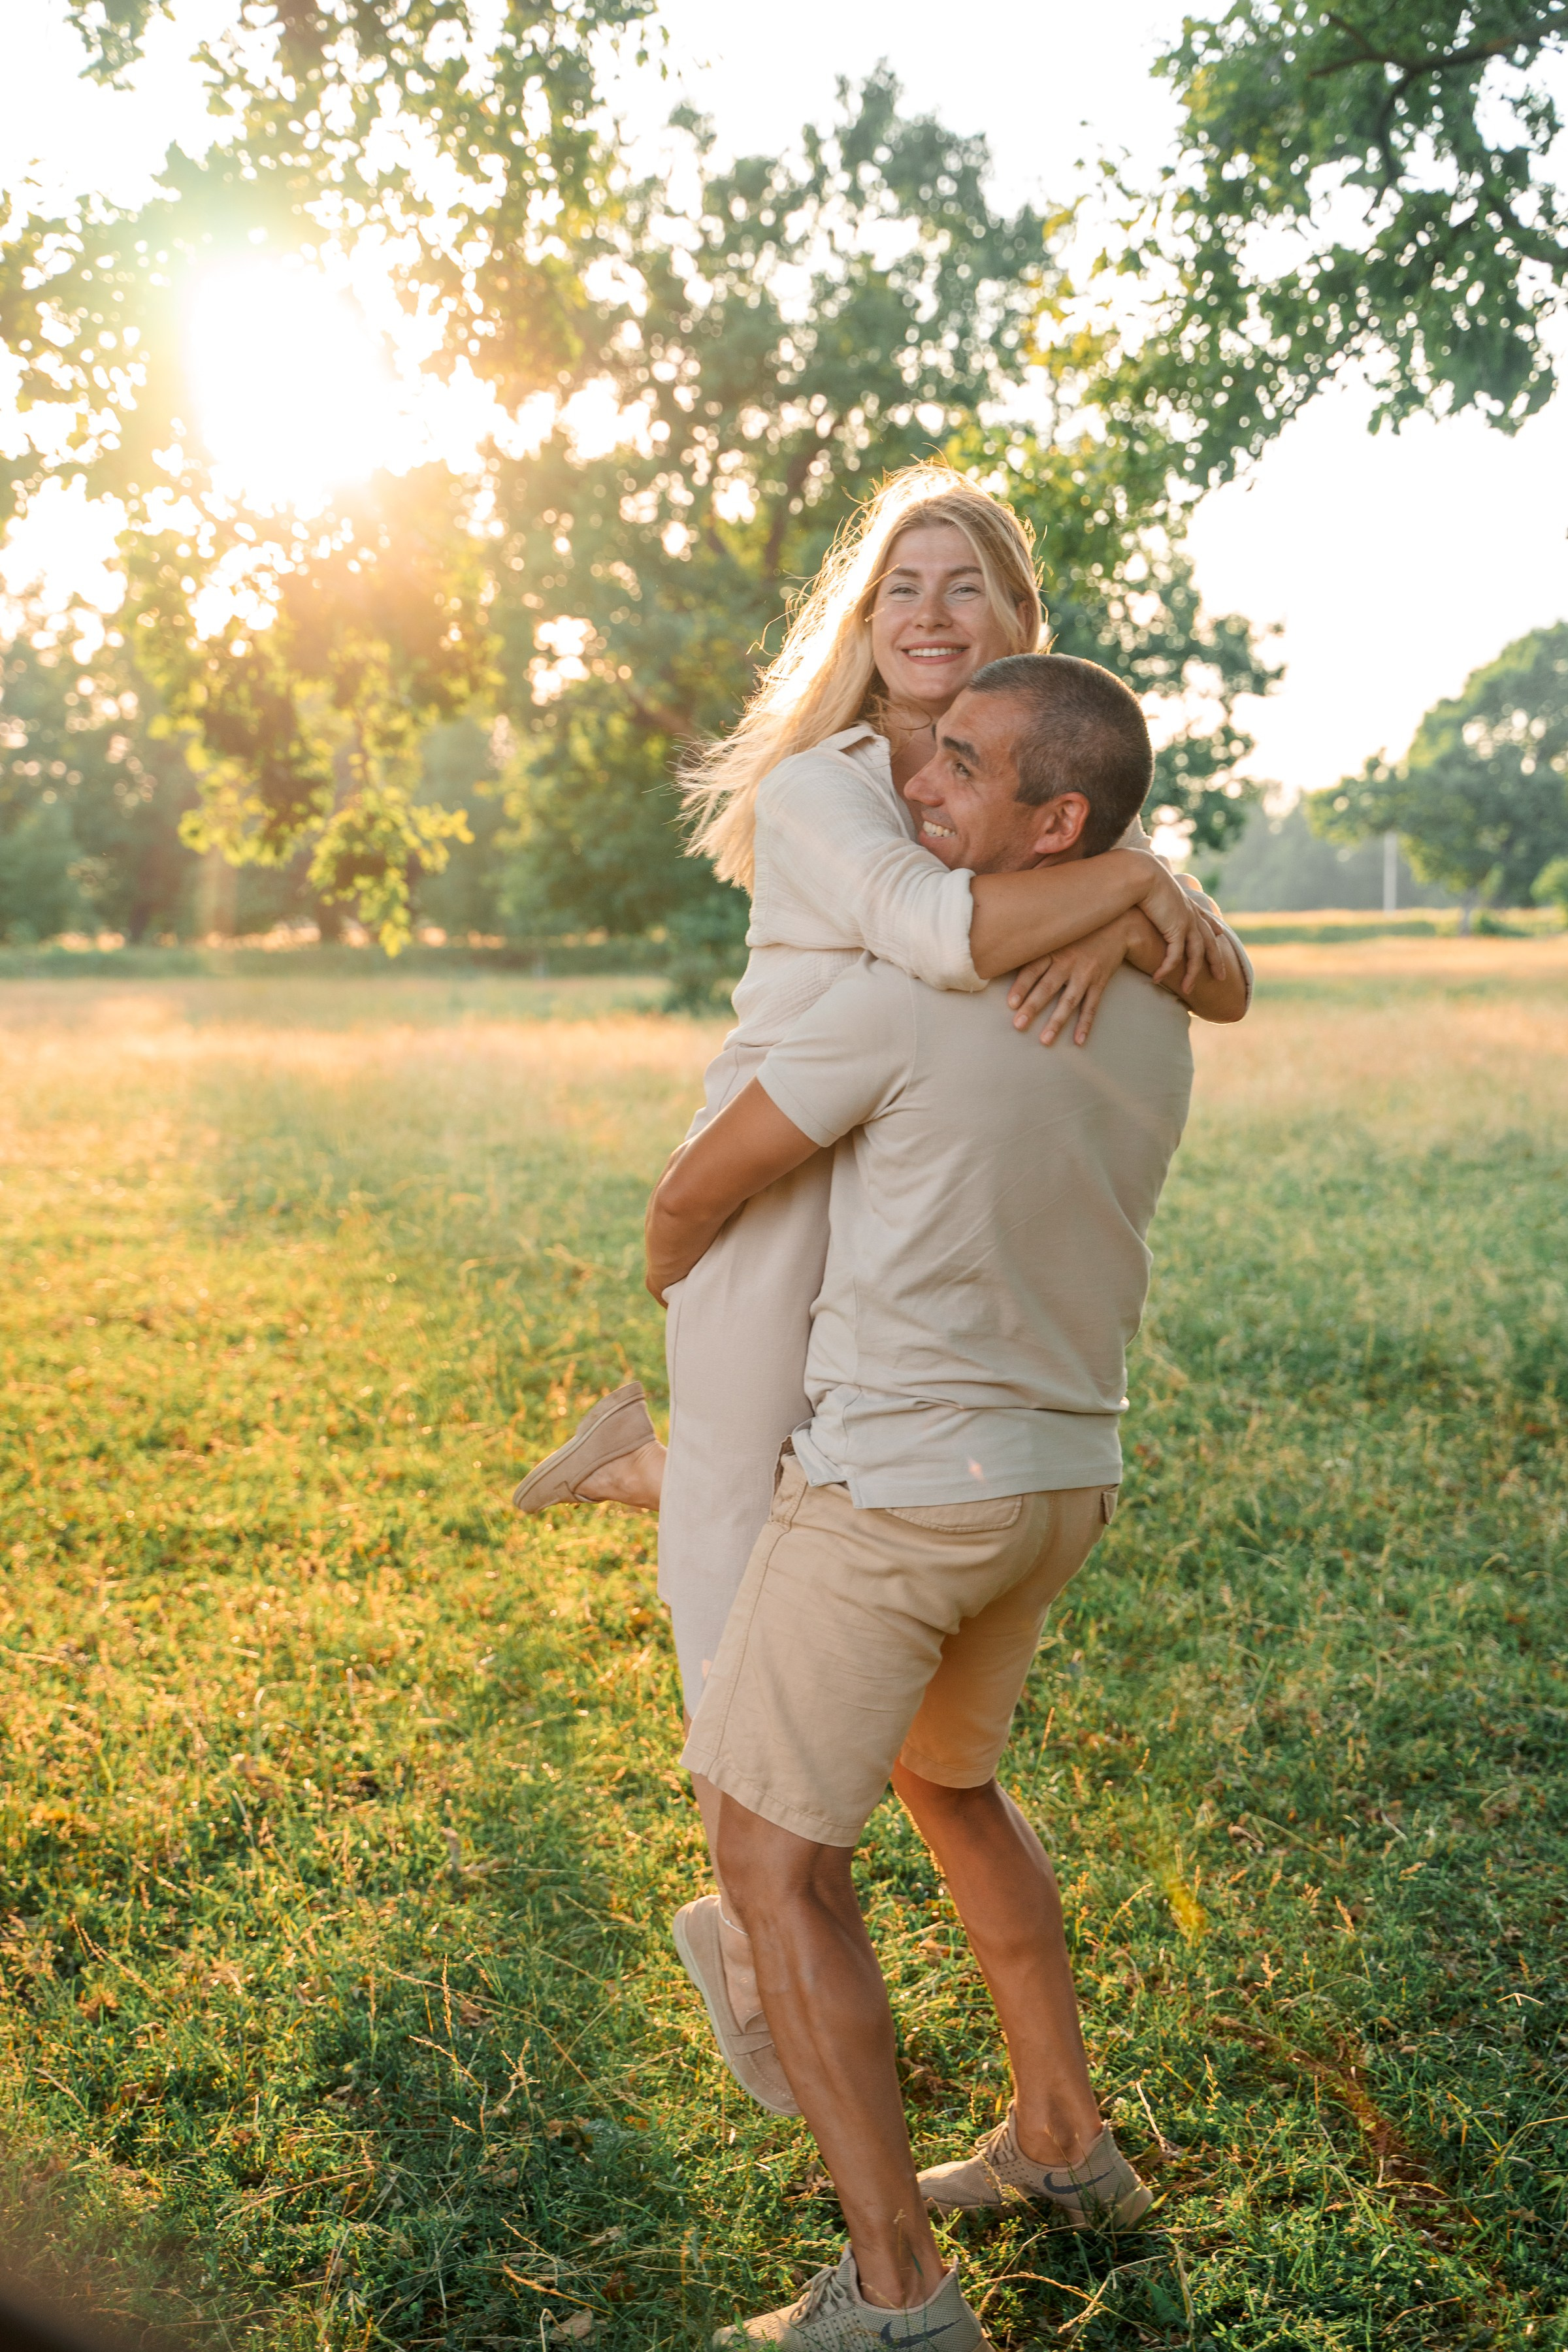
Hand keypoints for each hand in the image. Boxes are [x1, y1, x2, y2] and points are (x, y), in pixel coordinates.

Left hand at [1008, 916, 1136, 1046]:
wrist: (1118, 925)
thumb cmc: (1078, 932)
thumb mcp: (1057, 933)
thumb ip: (1037, 947)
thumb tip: (1007, 958)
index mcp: (1053, 950)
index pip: (1033, 970)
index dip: (1021, 986)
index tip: (1010, 1003)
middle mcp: (1068, 962)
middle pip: (1047, 988)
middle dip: (1032, 1007)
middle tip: (1019, 1025)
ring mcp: (1085, 974)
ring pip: (1069, 1001)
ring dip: (1057, 1021)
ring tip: (1045, 1040)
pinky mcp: (1099, 982)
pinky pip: (1092, 1006)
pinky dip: (1085, 1024)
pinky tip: (1079, 1040)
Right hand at [1137, 860, 1226, 993]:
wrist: (1142, 874)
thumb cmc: (1141, 879)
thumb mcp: (1153, 889)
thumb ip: (1155, 895)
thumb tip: (1147, 895)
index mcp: (1187, 904)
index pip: (1205, 918)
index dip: (1213, 927)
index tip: (1220, 933)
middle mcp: (1191, 915)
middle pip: (1209, 943)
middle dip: (1216, 961)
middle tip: (1221, 976)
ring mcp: (1186, 923)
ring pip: (1196, 955)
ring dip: (1192, 975)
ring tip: (1188, 990)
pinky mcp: (1176, 930)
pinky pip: (1175, 956)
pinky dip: (1167, 969)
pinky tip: (1158, 978)